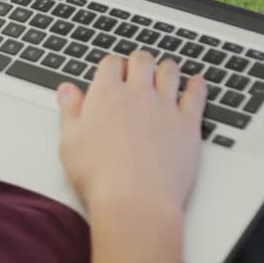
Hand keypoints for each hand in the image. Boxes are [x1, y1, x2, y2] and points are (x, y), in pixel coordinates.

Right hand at [57, 52, 207, 217]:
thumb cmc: (100, 177)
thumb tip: (67, 90)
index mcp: (106, 94)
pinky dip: (197, 85)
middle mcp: (138, 93)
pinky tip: (196, 82)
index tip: (113, 72)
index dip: (112, 66)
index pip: (111, 63)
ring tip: (166, 71)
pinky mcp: (188, 124)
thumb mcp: (69, 142)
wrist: (135, 202)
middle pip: (142, 60)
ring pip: (170, 71)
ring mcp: (165, 107)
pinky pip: (196, 95)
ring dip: (167, 68)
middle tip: (138, 68)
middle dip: (139, 62)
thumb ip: (70, 111)